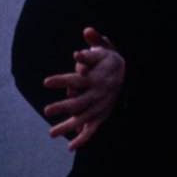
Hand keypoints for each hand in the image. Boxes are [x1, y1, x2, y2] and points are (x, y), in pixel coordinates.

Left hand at [43, 27, 125, 150]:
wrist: (130, 75)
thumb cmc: (111, 61)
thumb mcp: (106, 48)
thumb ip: (95, 42)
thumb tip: (87, 30)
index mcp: (96, 77)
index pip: (77, 79)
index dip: (62, 80)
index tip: (46, 81)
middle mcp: (99, 93)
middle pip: (79, 102)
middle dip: (63, 107)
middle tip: (47, 110)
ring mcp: (101, 106)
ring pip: (83, 118)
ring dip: (68, 126)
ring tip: (51, 132)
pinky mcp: (103, 115)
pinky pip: (93, 129)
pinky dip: (83, 138)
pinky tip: (71, 147)